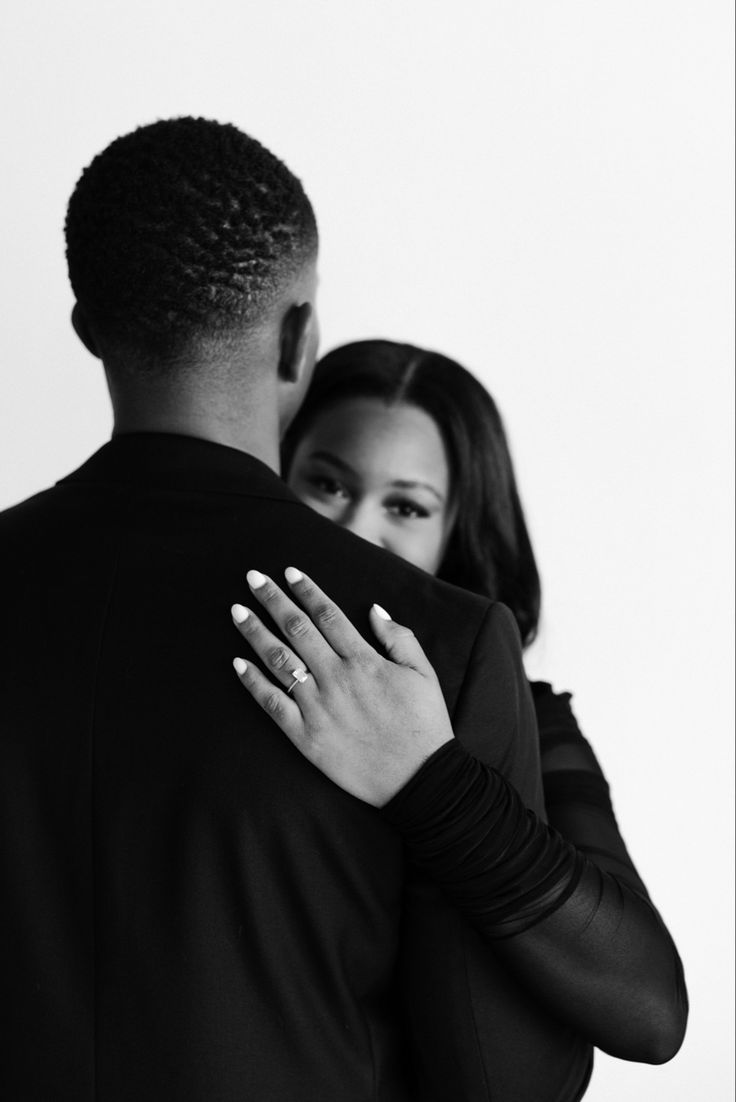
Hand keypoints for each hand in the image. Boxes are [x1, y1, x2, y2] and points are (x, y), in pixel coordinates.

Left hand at [230, 567, 453, 806]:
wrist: (420, 779)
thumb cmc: (424, 724)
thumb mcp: (423, 673)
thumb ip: (399, 637)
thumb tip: (374, 609)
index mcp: (364, 660)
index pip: (328, 614)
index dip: (306, 590)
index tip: (289, 572)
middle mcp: (336, 678)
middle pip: (296, 629)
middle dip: (272, 600)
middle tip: (253, 578)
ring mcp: (317, 707)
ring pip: (278, 661)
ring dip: (255, 632)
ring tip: (237, 611)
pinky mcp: (306, 736)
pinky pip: (272, 704)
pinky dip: (253, 682)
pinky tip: (238, 663)